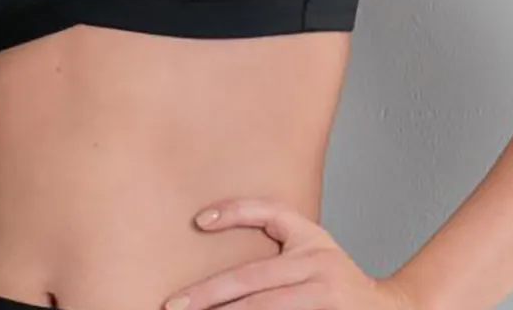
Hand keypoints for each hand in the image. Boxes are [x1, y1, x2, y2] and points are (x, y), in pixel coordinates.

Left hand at [161, 197, 417, 309]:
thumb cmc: (337, 278)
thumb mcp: (314, 247)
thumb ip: (278, 242)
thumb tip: (212, 231)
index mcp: (312, 242)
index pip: (269, 214)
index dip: (234, 212)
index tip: (199, 220)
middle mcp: (318, 269)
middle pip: (252, 282)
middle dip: (209, 295)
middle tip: (175, 305)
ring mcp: (325, 301)